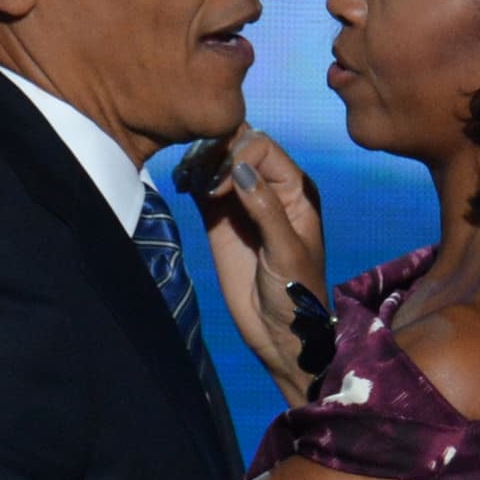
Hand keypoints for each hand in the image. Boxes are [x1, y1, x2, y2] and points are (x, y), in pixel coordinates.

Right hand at [189, 127, 325, 405]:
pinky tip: (182, 184)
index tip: (221, 188)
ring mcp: (242, 200)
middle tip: (203, 187)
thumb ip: (266, 210)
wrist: (278, 334)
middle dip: (217, 155)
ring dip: (200, 163)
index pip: (262, 147)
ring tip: (190, 184)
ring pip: (218, 160)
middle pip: (238, 145)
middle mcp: (268, 186)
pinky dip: (190, 177)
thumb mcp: (286, 253)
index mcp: (295, 189)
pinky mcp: (219, 218)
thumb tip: (239, 169)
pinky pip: (202, 184)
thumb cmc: (297, 295)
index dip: (238, 155)